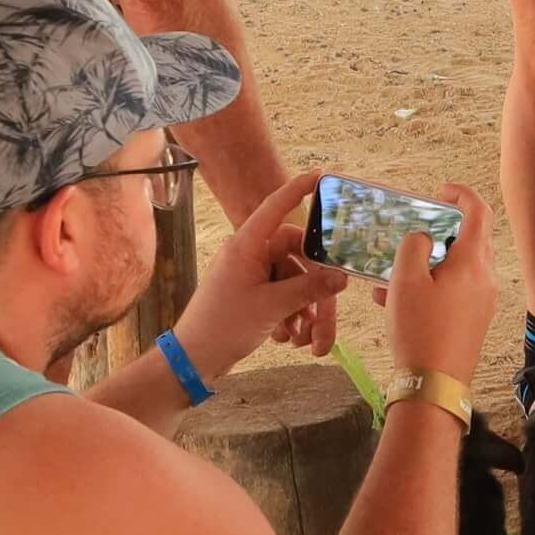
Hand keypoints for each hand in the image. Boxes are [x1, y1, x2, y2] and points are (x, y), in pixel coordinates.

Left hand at [171, 167, 347, 381]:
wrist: (194, 360)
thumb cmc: (223, 326)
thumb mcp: (272, 307)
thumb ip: (309, 289)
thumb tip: (341, 277)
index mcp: (247, 245)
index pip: (276, 207)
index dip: (298, 189)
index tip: (321, 175)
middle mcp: (250, 255)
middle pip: (298, 257)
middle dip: (315, 289)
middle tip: (328, 316)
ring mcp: (251, 275)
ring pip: (294, 281)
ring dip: (305, 309)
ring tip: (307, 339)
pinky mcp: (253, 295)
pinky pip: (284, 295)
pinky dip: (293, 315)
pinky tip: (291, 339)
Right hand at [383, 181, 496, 382]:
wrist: (434, 385)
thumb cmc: (420, 331)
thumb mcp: (405, 280)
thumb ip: (412, 247)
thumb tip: (422, 238)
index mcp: (472, 262)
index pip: (478, 213)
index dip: (462, 195)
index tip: (443, 191)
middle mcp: (483, 279)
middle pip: (469, 241)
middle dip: (441, 233)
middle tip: (415, 234)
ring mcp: (481, 302)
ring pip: (456, 270)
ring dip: (427, 266)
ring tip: (391, 277)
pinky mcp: (472, 322)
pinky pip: (453, 294)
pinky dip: (429, 289)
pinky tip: (394, 302)